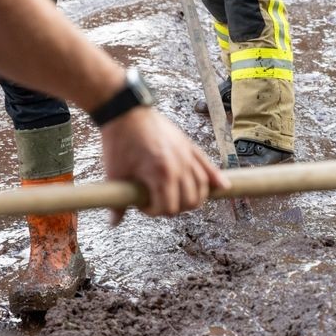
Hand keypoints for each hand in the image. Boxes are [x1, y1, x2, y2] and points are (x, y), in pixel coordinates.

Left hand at [100, 107, 227, 224]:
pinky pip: (208, 166)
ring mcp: (187, 155)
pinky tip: (221, 187)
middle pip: (191, 200)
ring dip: (194, 197)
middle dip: (176, 207)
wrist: (126, 113)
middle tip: (160, 202)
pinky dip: (216, 178)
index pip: (169, 207)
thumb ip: (118, 202)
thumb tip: (114, 222)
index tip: (142, 204)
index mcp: (161, 174)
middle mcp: (180, 166)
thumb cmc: (119, 142)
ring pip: (203, 186)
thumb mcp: (115, 173)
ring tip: (180, 198)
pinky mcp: (190, 146)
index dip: (154, 211)